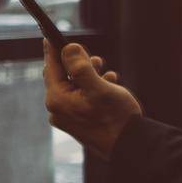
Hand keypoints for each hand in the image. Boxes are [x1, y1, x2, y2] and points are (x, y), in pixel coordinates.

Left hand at [42, 41, 141, 158]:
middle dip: (78, 65)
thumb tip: (69, 48)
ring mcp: (68, 118)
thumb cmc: (117, 118)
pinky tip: (109, 88)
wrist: (131, 146)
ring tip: (107, 73)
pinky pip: (81, 99)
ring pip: (74, 88)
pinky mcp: (79, 123)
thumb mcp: (99, 87)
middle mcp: (58, 110)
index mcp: (57, 100)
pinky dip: (93, 90)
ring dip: (89, 77)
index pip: (51, 68)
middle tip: (95, 58)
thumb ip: (81, 66)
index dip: (54, 50)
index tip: (51, 36)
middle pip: (62, 77)